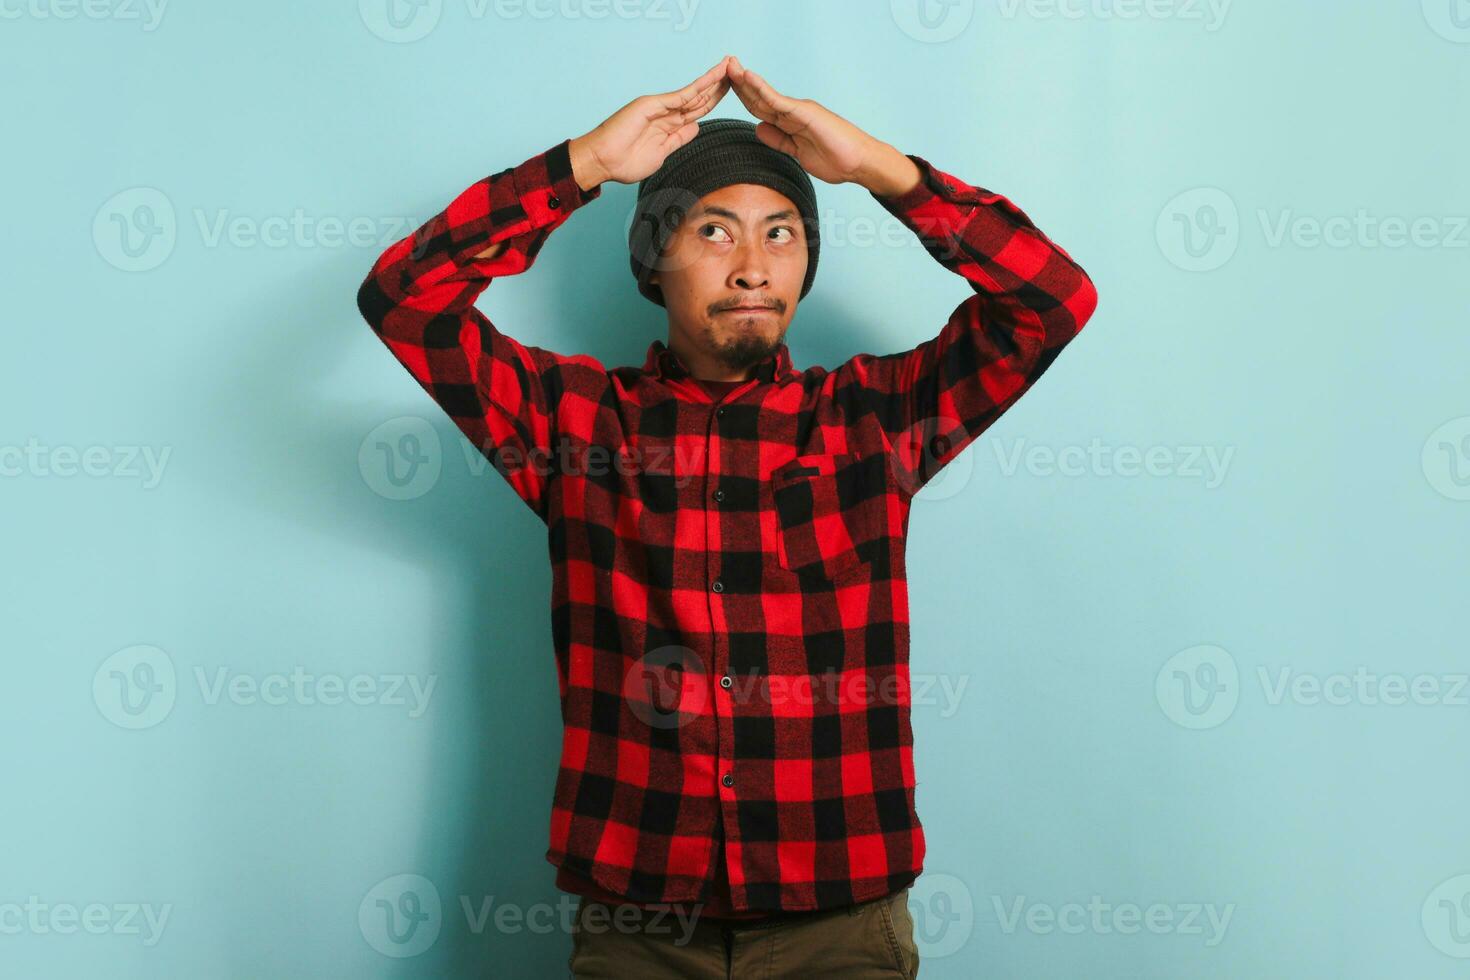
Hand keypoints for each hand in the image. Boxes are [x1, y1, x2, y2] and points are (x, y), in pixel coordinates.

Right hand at [570, 57, 733, 189]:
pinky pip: (680, 95)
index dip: (715, 100)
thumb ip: (679, 139)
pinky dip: (698, 87)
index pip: (698, 110)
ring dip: (712, 79)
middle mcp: (666, 112)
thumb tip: (695, 127)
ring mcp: (659, 106)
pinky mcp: (652, 105)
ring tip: (730, 66)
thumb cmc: (625, 162)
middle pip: (699, 97)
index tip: (733, 91)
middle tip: (738, 70)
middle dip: (719, 85)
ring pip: (693, 92)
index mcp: (669, 125)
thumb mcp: (662, 153)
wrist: (602, 161)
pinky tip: (713, 78)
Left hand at [725, 56, 919, 196]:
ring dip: (746, 80)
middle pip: (759, 97)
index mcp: (790, 121)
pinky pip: (778, 100)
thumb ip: (779, 140)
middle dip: (740, 83)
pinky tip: (748, 77)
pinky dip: (762, 88)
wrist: (858, 163)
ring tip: (730, 66)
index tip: (725, 86)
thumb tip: (758, 128)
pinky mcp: (805, 112)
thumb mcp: (797, 152)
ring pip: (766, 95)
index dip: (743, 96)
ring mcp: (799, 110)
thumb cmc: (835, 159)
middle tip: (723, 66)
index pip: (760, 107)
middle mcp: (793, 111)